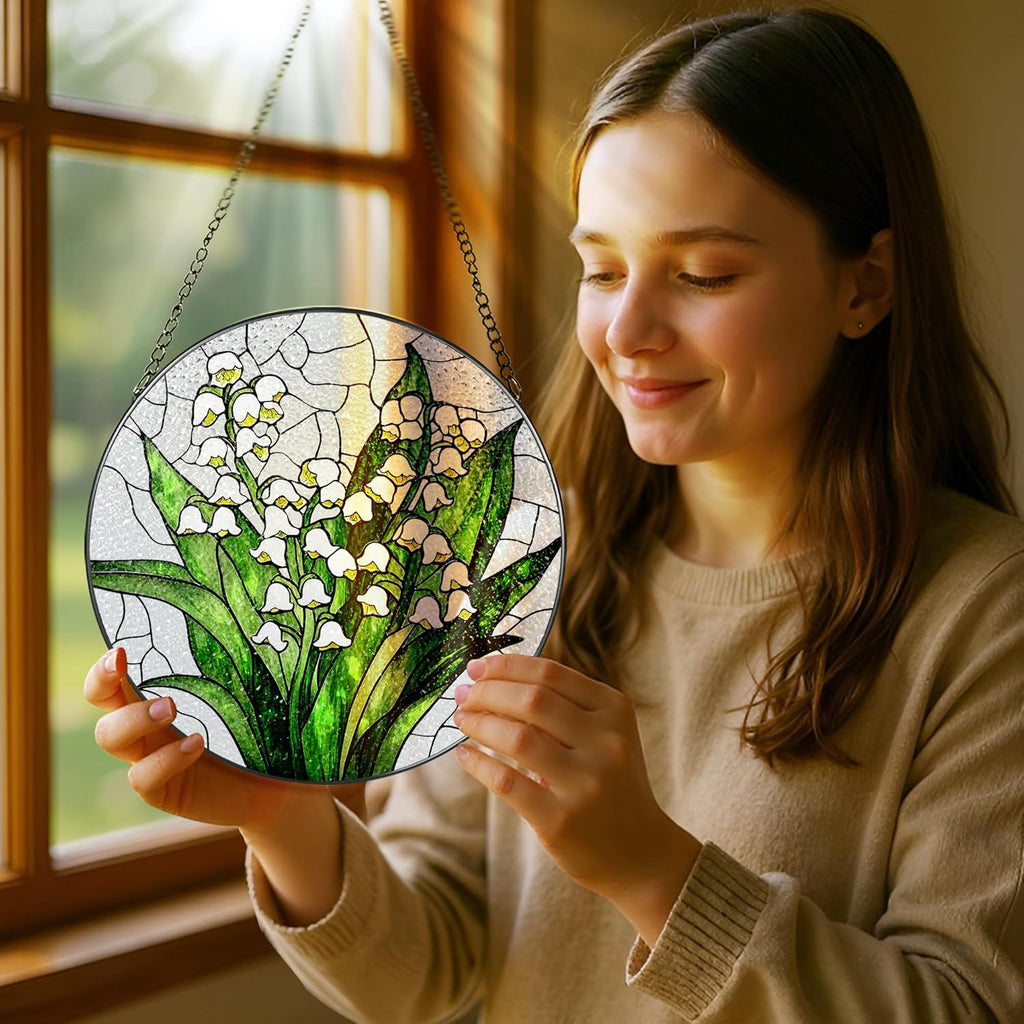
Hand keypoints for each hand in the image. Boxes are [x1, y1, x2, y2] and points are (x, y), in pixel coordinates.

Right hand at [85, 647, 366, 830]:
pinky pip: (143, 777)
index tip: (121, 647)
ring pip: (111, 738)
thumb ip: (258, 658)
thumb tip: (282, 600)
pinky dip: (165, 759)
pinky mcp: (166, 790)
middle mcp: (150, 723)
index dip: (106, 662)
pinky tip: (196, 744)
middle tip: (125, 665)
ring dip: (135, 718)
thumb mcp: (263, 690)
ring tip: (173, 707)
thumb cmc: (273, 728)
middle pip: (100, 701)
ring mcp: (153, 757)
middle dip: (102, 681)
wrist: (286, 787)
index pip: (117, 674)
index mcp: (167, 690)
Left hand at [452, 654, 700, 944]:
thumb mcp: (604, 735)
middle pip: (533, 699)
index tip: (477, 666)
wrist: (641, 853)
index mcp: (615, 711)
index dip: (507, 666)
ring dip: (480, 723)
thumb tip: (492, 680)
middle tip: (462, 694)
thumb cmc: (610, 782)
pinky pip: (508, 782)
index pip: (551, 674)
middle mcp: (606, 742)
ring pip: (518, 737)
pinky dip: (479, 764)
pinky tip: (465, 755)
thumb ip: (562, 707)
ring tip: (462, 719)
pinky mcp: (561, 821)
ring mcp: (585, 783)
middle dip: (488, 691)